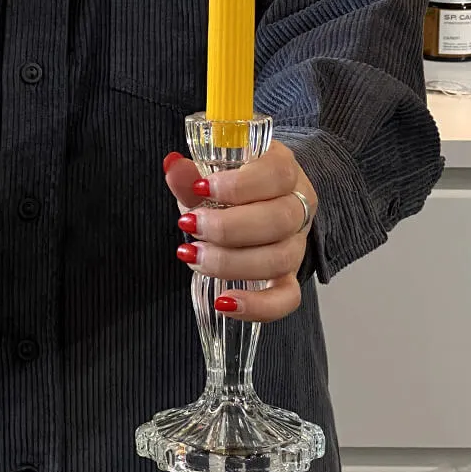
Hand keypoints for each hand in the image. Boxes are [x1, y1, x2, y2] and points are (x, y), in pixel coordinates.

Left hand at [163, 142, 315, 323]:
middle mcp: (298, 206)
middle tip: (189, 225)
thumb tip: (172, 166)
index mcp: (283, 169)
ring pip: (280, 258)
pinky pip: (286, 298)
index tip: (201, 189)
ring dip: (231, 262)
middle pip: (279, 219)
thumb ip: (191, 174)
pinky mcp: (290, 276)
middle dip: (227, 227)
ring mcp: (297, 243)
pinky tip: (224, 303)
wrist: (251, 207)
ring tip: (193, 256)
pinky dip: (257, 306)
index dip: (239, 184)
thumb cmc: (229, 188)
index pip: (276, 174)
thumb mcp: (209, 176)